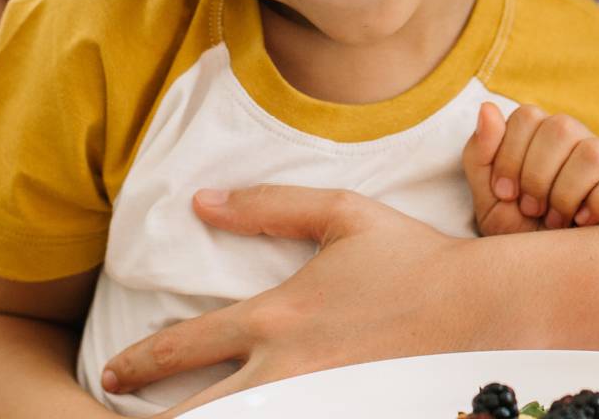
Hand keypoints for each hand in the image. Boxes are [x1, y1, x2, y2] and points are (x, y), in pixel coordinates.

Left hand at [108, 186, 496, 411]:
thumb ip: (269, 206)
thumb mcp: (343, 213)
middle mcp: (284, 370)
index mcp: (276, 317)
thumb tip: (203, 201)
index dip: (140, 362)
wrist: (485, 309)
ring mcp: (313, 403)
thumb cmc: (416, 258)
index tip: (114, 373)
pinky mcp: (345, 417)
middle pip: (196, 411)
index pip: (184, 345)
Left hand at [462, 102, 598, 234]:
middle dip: (536, 175)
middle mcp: (579, 141)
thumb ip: (481, 155)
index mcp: (543, 138)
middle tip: (532, 210)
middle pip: (560, 127)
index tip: (505, 193)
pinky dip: (598, 204)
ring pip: (591, 152)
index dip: (510, 155)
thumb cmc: (526, 238)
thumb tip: (487, 109)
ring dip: (565, 195)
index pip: (528, 116)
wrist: (557, 280)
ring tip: (556, 222)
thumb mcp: (491, 201)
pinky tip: (585, 224)